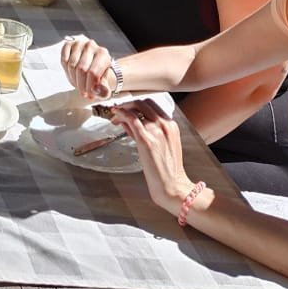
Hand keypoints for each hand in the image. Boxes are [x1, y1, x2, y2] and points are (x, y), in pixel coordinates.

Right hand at [61, 35, 118, 101]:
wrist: (94, 66)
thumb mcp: (105, 85)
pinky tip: (73, 74)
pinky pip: (64, 60)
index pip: (93, 73)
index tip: (89, 95)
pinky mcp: (69, 44)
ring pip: (71, 65)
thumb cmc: (100, 77)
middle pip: (81, 69)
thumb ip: (103, 91)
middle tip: (83, 92)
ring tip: (79, 84)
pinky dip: (66, 71)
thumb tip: (96, 90)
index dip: (90, 87)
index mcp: (103, 54)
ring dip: (73, 79)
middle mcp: (91, 45)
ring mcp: (79, 44)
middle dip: (81, 85)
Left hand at [105, 100, 193, 215]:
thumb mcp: (163, 144)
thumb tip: (130, 121)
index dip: (137, 104)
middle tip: (119, 110)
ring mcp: (156, 131)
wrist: (172, 185)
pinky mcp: (146, 140)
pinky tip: (115, 115)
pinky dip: (121, 113)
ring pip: (136, 108)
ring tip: (115, 116)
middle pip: (144, 102)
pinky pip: (131, 119)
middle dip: (129, 104)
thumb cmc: (168, 169)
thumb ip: (148, 130)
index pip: (152, 105)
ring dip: (123, 110)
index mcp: (171, 125)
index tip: (128, 108)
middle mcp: (164, 125)